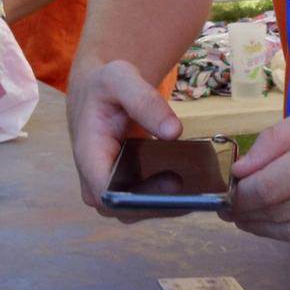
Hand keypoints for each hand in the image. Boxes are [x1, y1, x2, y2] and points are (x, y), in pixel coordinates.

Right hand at [66, 60, 184, 217]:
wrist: (96, 91)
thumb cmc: (104, 85)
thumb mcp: (121, 79)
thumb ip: (146, 102)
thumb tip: (174, 132)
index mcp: (88, 154)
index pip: (107, 192)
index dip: (140, 196)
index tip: (175, 184)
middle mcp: (93, 178)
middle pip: (124, 209)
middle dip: (160, 205)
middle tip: (197, 192)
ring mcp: (109, 186)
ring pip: (137, 210)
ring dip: (166, 205)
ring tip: (201, 190)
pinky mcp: (124, 186)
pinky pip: (144, 202)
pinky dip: (167, 198)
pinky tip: (194, 186)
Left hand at [228, 97, 289, 253]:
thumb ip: (278, 139)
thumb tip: (241, 172)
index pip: (265, 188)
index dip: (237, 195)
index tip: (226, 193)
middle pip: (276, 215)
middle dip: (247, 212)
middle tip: (234, 207)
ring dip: (267, 228)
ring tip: (253, 216)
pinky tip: (289, 221)